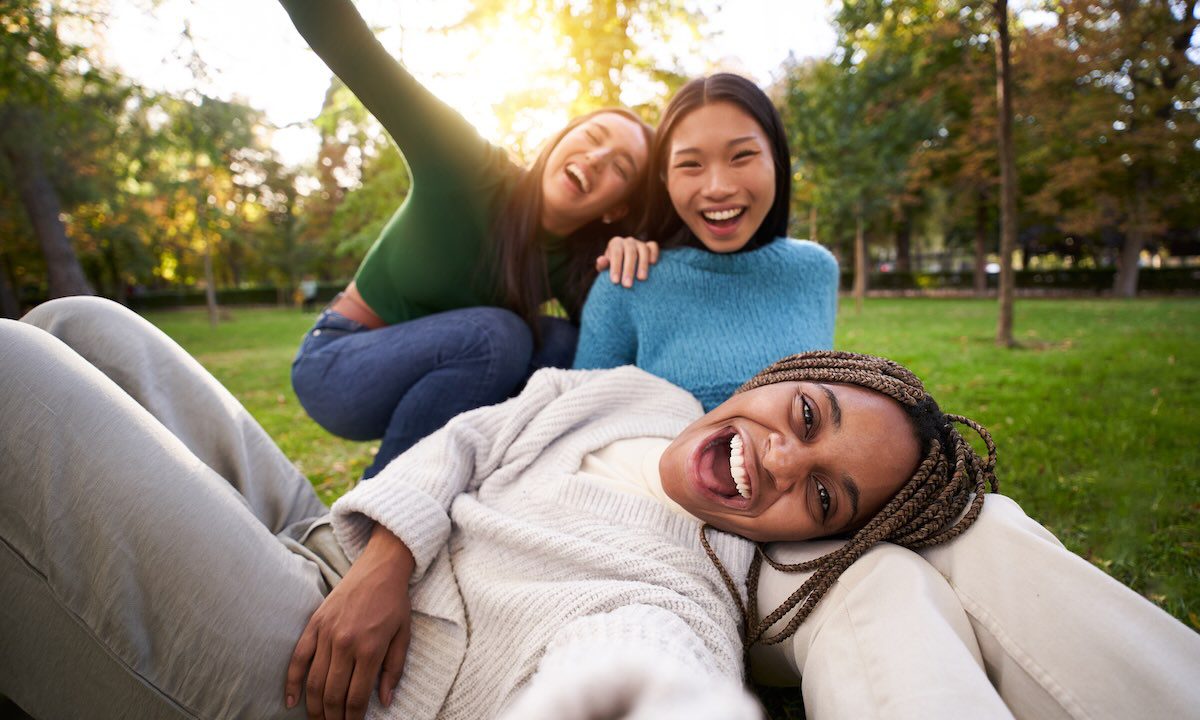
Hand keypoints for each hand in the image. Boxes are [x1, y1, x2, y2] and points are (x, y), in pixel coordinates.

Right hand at [285, 525, 414, 719]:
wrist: (381, 568)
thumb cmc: (395, 603)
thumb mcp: (404, 636)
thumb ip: (393, 670)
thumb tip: (384, 701)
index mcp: (370, 648)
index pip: (356, 697)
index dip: (353, 719)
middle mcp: (345, 643)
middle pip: (333, 694)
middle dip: (333, 718)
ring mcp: (327, 633)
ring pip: (314, 681)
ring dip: (314, 707)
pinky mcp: (314, 624)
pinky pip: (297, 658)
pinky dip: (291, 682)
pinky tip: (290, 701)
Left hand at [594, 236, 658, 287]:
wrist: (624, 266)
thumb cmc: (614, 268)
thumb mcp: (605, 268)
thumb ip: (602, 265)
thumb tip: (601, 260)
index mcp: (615, 243)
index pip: (616, 253)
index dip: (615, 267)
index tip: (615, 281)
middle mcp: (628, 241)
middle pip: (630, 253)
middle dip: (628, 270)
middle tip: (627, 285)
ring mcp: (640, 243)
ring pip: (643, 250)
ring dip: (643, 264)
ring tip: (641, 279)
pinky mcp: (650, 246)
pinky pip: (653, 247)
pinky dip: (654, 253)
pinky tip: (653, 264)